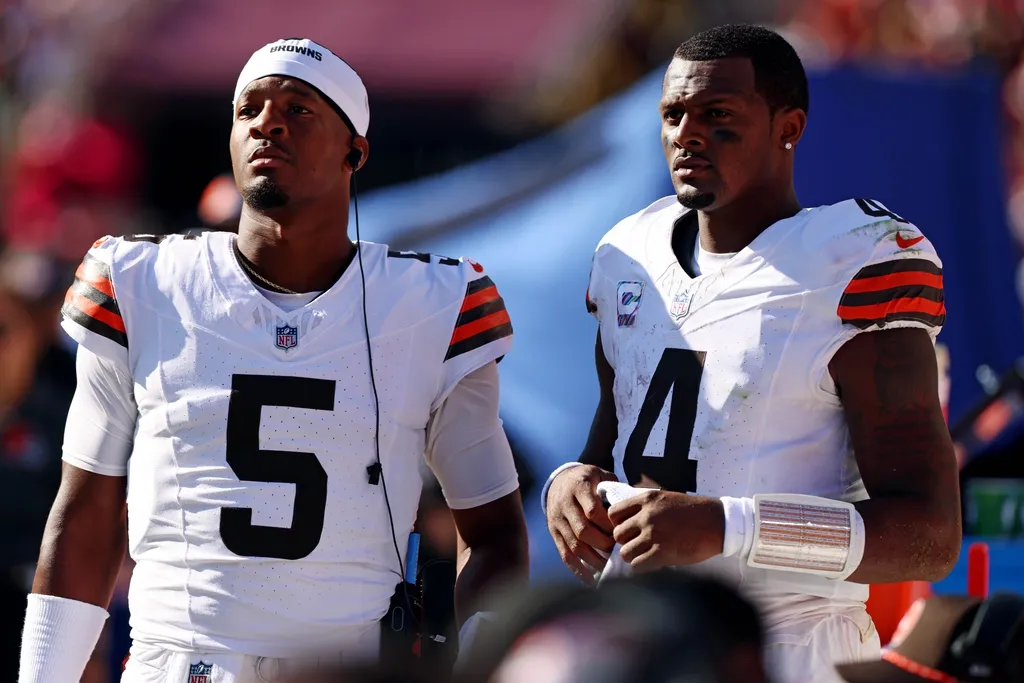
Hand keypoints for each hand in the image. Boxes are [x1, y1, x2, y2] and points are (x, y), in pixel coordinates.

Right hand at [546, 464, 617, 583]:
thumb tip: (633, 507)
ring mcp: (557, 520)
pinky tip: (591, 580)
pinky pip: (564, 554)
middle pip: (583, 531)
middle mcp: (565, 505)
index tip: (622, 531)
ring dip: (592, 560)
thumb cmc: (587, 479)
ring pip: (574, 545)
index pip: (592, 510)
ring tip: (609, 568)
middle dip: (602, 544)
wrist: (559, 480)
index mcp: (579, 488)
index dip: (608, 524)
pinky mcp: (553, 533)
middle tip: (618, 550)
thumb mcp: (600, 474)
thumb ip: (615, 488)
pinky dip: (577, 569)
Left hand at [608, 489, 724, 571]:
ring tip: (645, 555)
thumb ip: (644, 508)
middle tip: (638, 545)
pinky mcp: (662, 552)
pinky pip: (637, 565)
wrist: (717, 523)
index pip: (614, 513)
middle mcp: (647, 515)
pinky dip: (642, 566)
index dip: (619, 524)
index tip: (629, 530)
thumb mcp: (665, 499)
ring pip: (625, 552)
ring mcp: (654, 534)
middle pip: (617, 534)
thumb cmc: (692, 512)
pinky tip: (652, 562)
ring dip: (633, 556)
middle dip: (626, 542)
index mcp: (646, 499)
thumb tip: (625, 522)